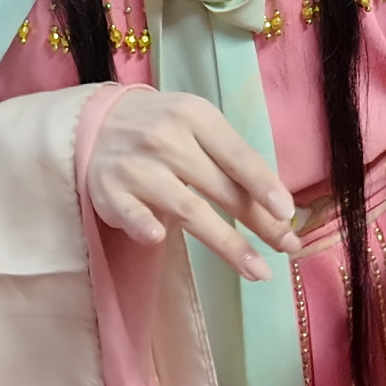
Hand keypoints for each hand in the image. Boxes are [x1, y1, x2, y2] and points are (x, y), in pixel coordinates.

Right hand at [87, 87, 300, 279]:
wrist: (97, 122)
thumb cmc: (163, 127)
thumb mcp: (198, 125)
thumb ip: (231, 157)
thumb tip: (278, 205)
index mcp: (195, 117)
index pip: (237, 155)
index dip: (264, 185)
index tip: (287, 213)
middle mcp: (166, 140)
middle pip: (220, 188)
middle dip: (258, 222)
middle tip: (287, 247)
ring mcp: (136, 167)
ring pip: (188, 209)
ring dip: (226, 242)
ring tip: (257, 269)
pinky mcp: (109, 192)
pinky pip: (132, 214)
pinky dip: (144, 225)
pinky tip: (159, 238)